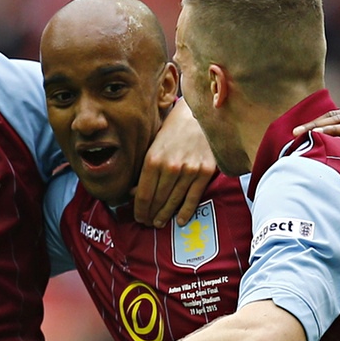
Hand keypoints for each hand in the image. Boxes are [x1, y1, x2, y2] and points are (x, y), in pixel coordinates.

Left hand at [135, 99, 214, 227]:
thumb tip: (134, 193)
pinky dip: (185, 211)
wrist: (198, 117)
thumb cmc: (172, 132)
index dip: (139, 210)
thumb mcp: (153, 147)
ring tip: (159, 222)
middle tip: (148, 223)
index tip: (138, 217)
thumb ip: (144, 170)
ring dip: (165, 215)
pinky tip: (180, 220)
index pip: (143, 194)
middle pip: (157, 200)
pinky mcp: (205, 172)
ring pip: (174, 201)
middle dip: (150, 214)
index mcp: (153, 159)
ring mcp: (189, 170)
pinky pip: (193, 197)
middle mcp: (170, 166)